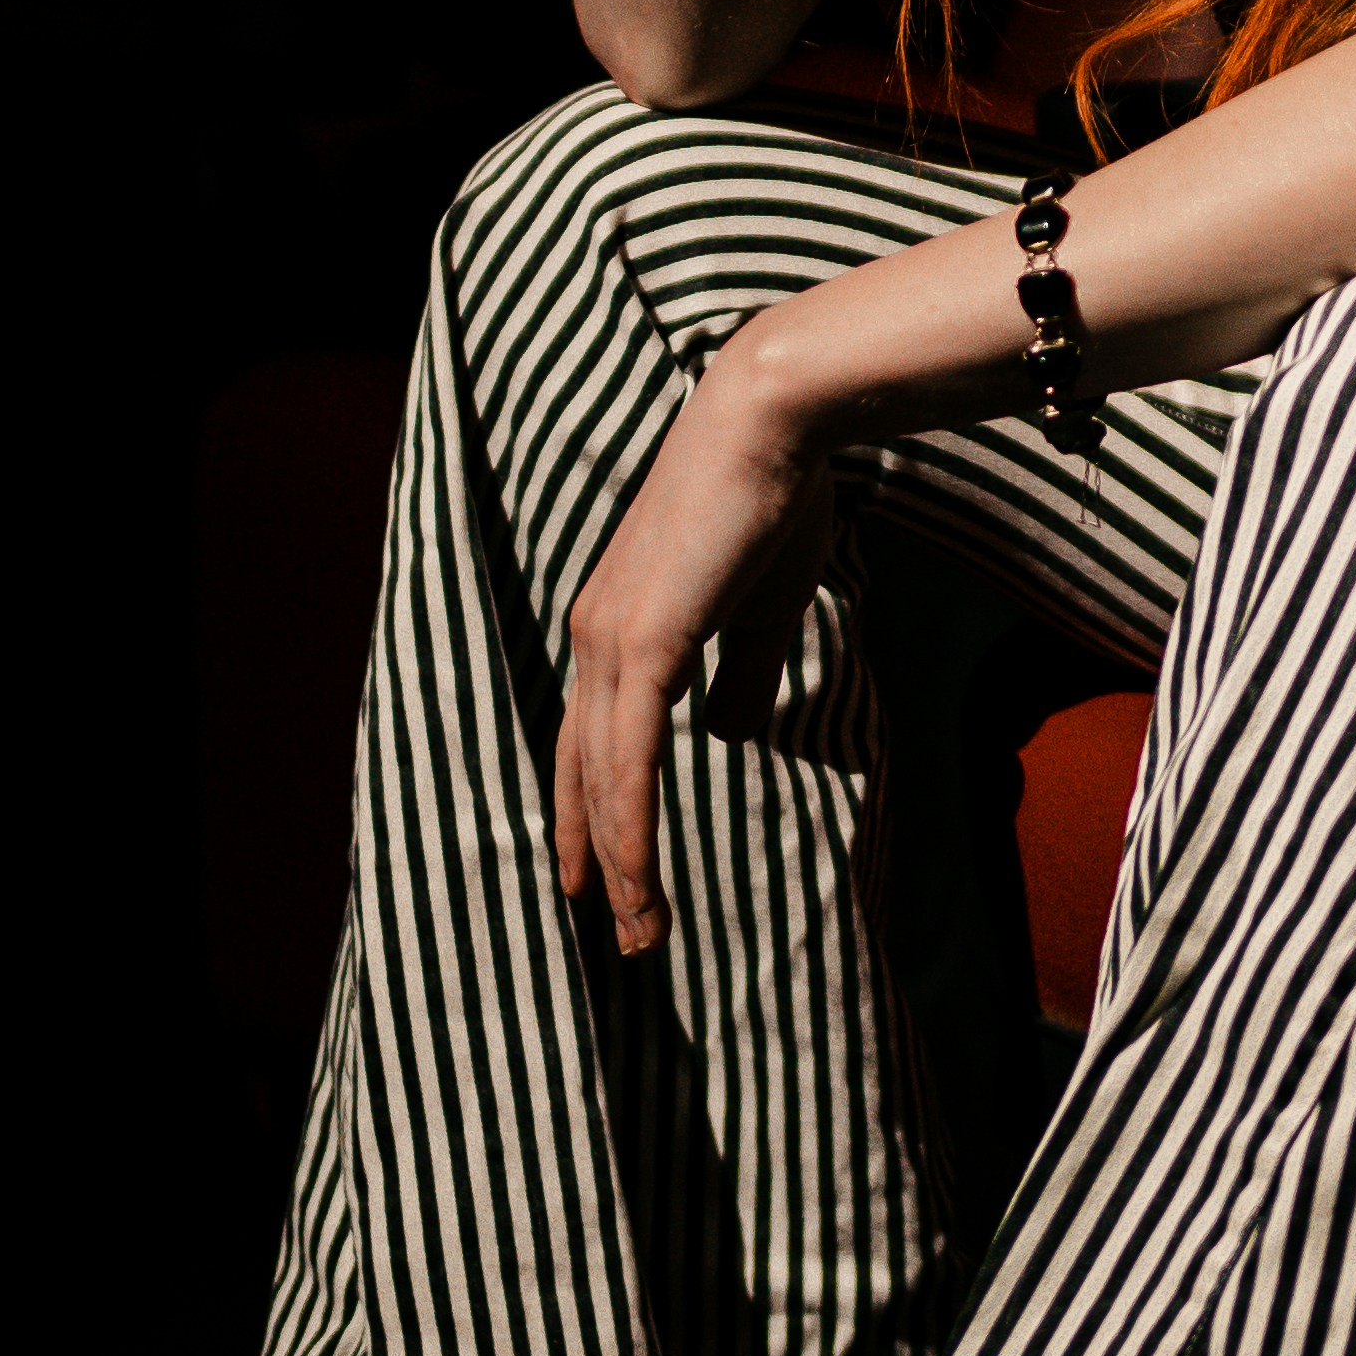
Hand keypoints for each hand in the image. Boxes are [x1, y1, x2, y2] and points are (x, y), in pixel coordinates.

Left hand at [549, 342, 841, 959]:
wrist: (771, 421)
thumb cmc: (775, 501)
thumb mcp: (760, 607)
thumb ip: (740, 674)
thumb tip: (730, 735)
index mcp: (617, 628)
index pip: (592, 742)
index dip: (595, 814)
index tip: (608, 881)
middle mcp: (594, 639)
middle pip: (581, 774)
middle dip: (598, 860)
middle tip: (624, 934)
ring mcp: (609, 641)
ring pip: (603, 780)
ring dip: (620, 864)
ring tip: (642, 932)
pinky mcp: (640, 641)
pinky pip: (628, 756)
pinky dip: (630, 823)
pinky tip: (638, 874)